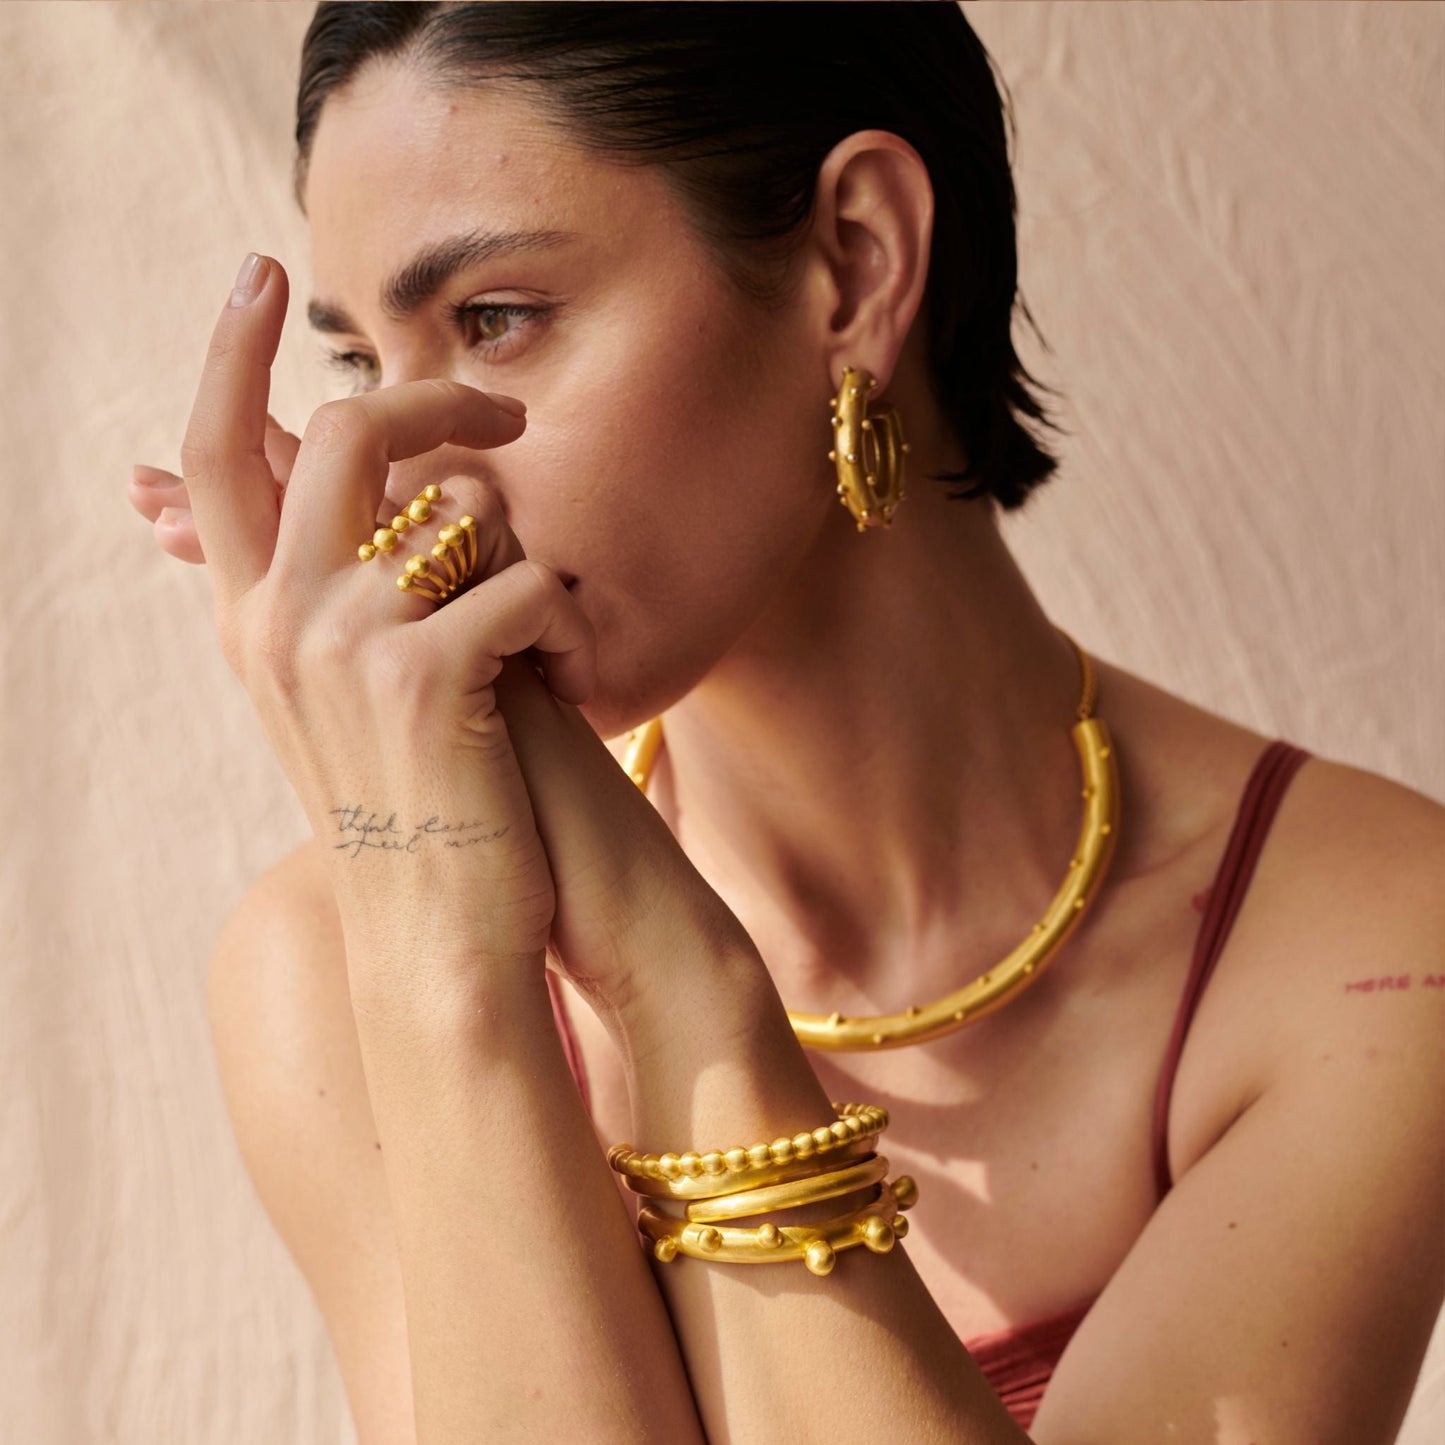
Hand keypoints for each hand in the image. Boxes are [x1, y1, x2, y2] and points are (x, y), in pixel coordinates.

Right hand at [157, 252, 760, 1033]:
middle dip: (438, 400)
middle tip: (501, 411)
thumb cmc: (421, 801)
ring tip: (524, 626)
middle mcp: (282, 621)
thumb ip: (339, 592)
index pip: (217, 450)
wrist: (439, 928)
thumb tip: (374, 499)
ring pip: (457, 504)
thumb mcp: (350, 694)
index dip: (231, 352)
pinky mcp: (424, 678)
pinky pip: (521, 581)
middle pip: (346, 430)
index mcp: (256, 619)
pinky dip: (558, 618)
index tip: (260, 271)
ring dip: (516, 548)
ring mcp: (346, 646)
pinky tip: (555, 672)